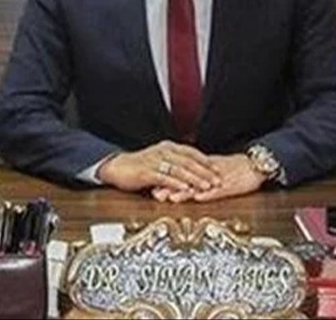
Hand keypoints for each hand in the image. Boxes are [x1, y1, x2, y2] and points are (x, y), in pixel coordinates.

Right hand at [97, 140, 221, 193]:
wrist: (116, 168)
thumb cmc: (139, 166)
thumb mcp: (159, 162)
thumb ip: (174, 165)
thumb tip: (193, 172)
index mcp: (168, 147)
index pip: (191, 152)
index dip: (206, 161)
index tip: (219, 170)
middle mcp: (163, 151)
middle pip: (189, 161)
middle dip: (205, 172)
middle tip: (217, 180)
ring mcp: (155, 161)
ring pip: (179, 169)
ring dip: (195, 178)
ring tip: (206, 186)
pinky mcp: (146, 172)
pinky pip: (164, 177)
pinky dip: (176, 183)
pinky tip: (185, 188)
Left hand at [151, 154, 264, 202]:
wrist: (256, 164)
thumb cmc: (235, 168)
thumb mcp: (214, 170)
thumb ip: (199, 175)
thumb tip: (182, 182)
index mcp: (203, 168)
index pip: (181, 172)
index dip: (167, 178)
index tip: (152, 184)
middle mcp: (207, 173)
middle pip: (186, 180)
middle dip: (171, 187)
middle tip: (156, 193)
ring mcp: (218, 179)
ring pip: (199, 186)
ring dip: (185, 192)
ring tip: (171, 198)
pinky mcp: (231, 186)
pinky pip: (218, 190)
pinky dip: (208, 194)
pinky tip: (198, 198)